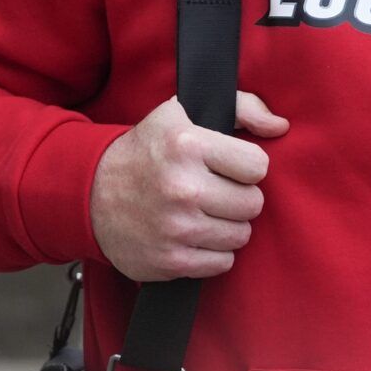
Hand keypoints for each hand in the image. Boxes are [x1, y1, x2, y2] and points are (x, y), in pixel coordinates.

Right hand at [89, 92, 289, 281]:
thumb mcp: (184, 111)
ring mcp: (175, 229)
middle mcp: (182, 188)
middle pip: (252, 204)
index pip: (257, 166)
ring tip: (206, 213)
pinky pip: (221, 263)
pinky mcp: (168, 262)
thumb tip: (280, 127)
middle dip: (239, 197)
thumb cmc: (148, 150)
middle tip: (217, 192)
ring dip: (228, 226)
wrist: (90, 193)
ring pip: (240, 235)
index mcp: (188, 145)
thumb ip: (241, 107)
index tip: (229, 167)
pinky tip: (196, 235)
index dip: (247, 167)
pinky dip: (214, 253)